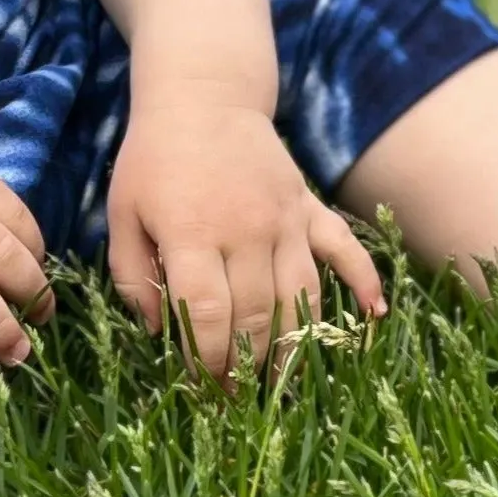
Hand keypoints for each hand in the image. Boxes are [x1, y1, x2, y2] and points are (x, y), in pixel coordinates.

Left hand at [106, 99, 382, 380]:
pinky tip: (374, 319)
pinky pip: (346, 249)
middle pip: (256, 315)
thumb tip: (157, 332)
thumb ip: (133, 276)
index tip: (203, 388)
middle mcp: (246, 229)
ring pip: (301, 296)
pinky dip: (365, 283)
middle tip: (237, 399)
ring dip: (294, 345)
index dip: (207, 359)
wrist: (203, 97)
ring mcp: (286, 219)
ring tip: (282, 383)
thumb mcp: (123, 215)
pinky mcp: (309, 207)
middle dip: (246, 365)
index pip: (207, 313)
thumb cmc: (154, 161)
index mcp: (193, 232)